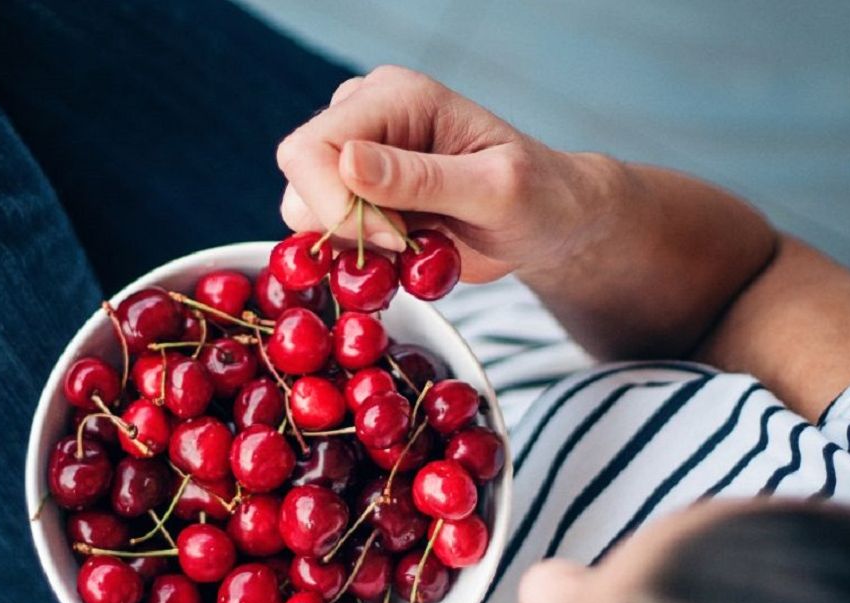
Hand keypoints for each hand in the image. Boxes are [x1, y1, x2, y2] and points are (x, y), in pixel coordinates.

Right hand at [275, 66, 610, 283]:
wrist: (549, 222)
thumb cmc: (538, 197)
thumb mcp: (494, 189)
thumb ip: (423, 178)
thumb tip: (348, 162)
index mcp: (395, 96)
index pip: (311, 148)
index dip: (339, 205)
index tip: (397, 238)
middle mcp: (365, 117)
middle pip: (299, 181)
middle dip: (347, 229)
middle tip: (408, 244)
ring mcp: (356, 158)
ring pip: (305, 215)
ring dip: (356, 248)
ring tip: (415, 245)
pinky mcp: (357, 196)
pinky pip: (326, 237)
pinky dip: (360, 259)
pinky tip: (407, 252)